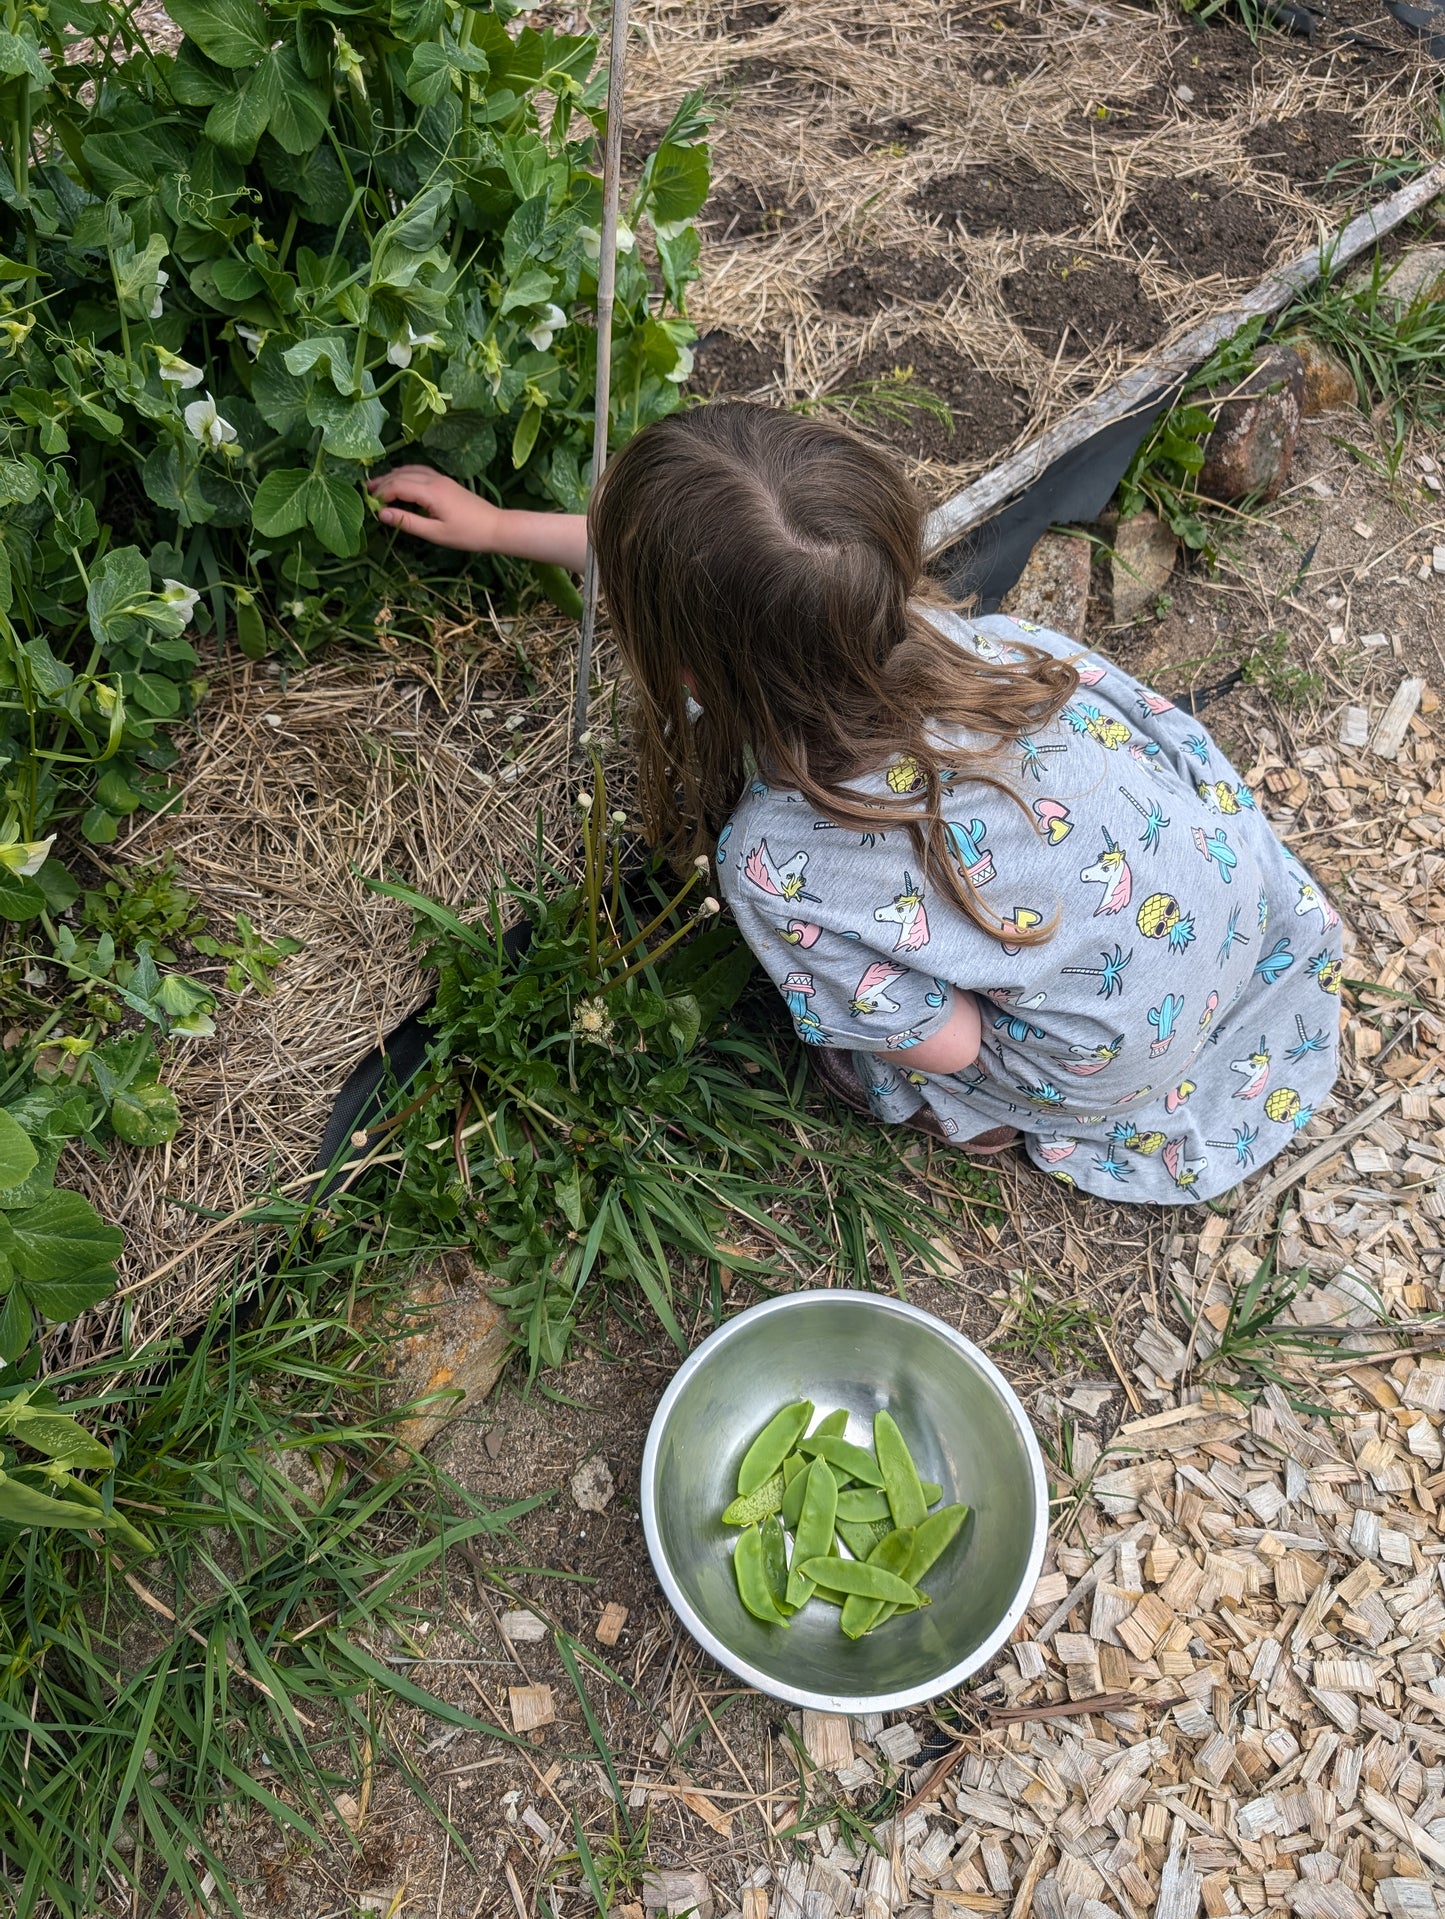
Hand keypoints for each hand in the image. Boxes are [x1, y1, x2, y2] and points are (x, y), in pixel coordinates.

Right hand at [367, 465, 588, 570]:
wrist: (496, 527)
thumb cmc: (467, 534)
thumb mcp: (436, 533)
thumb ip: (408, 522)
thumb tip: (382, 514)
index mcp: (431, 492)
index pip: (398, 485)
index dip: (381, 494)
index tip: (370, 505)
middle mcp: (435, 480)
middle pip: (402, 475)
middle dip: (383, 482)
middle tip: (366, 491)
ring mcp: (442, 479)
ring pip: (411, 470)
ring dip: (394, 476)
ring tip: (378, 485)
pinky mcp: (446, 482)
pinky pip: (421, 472)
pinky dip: (406, 475)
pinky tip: (401, 482)